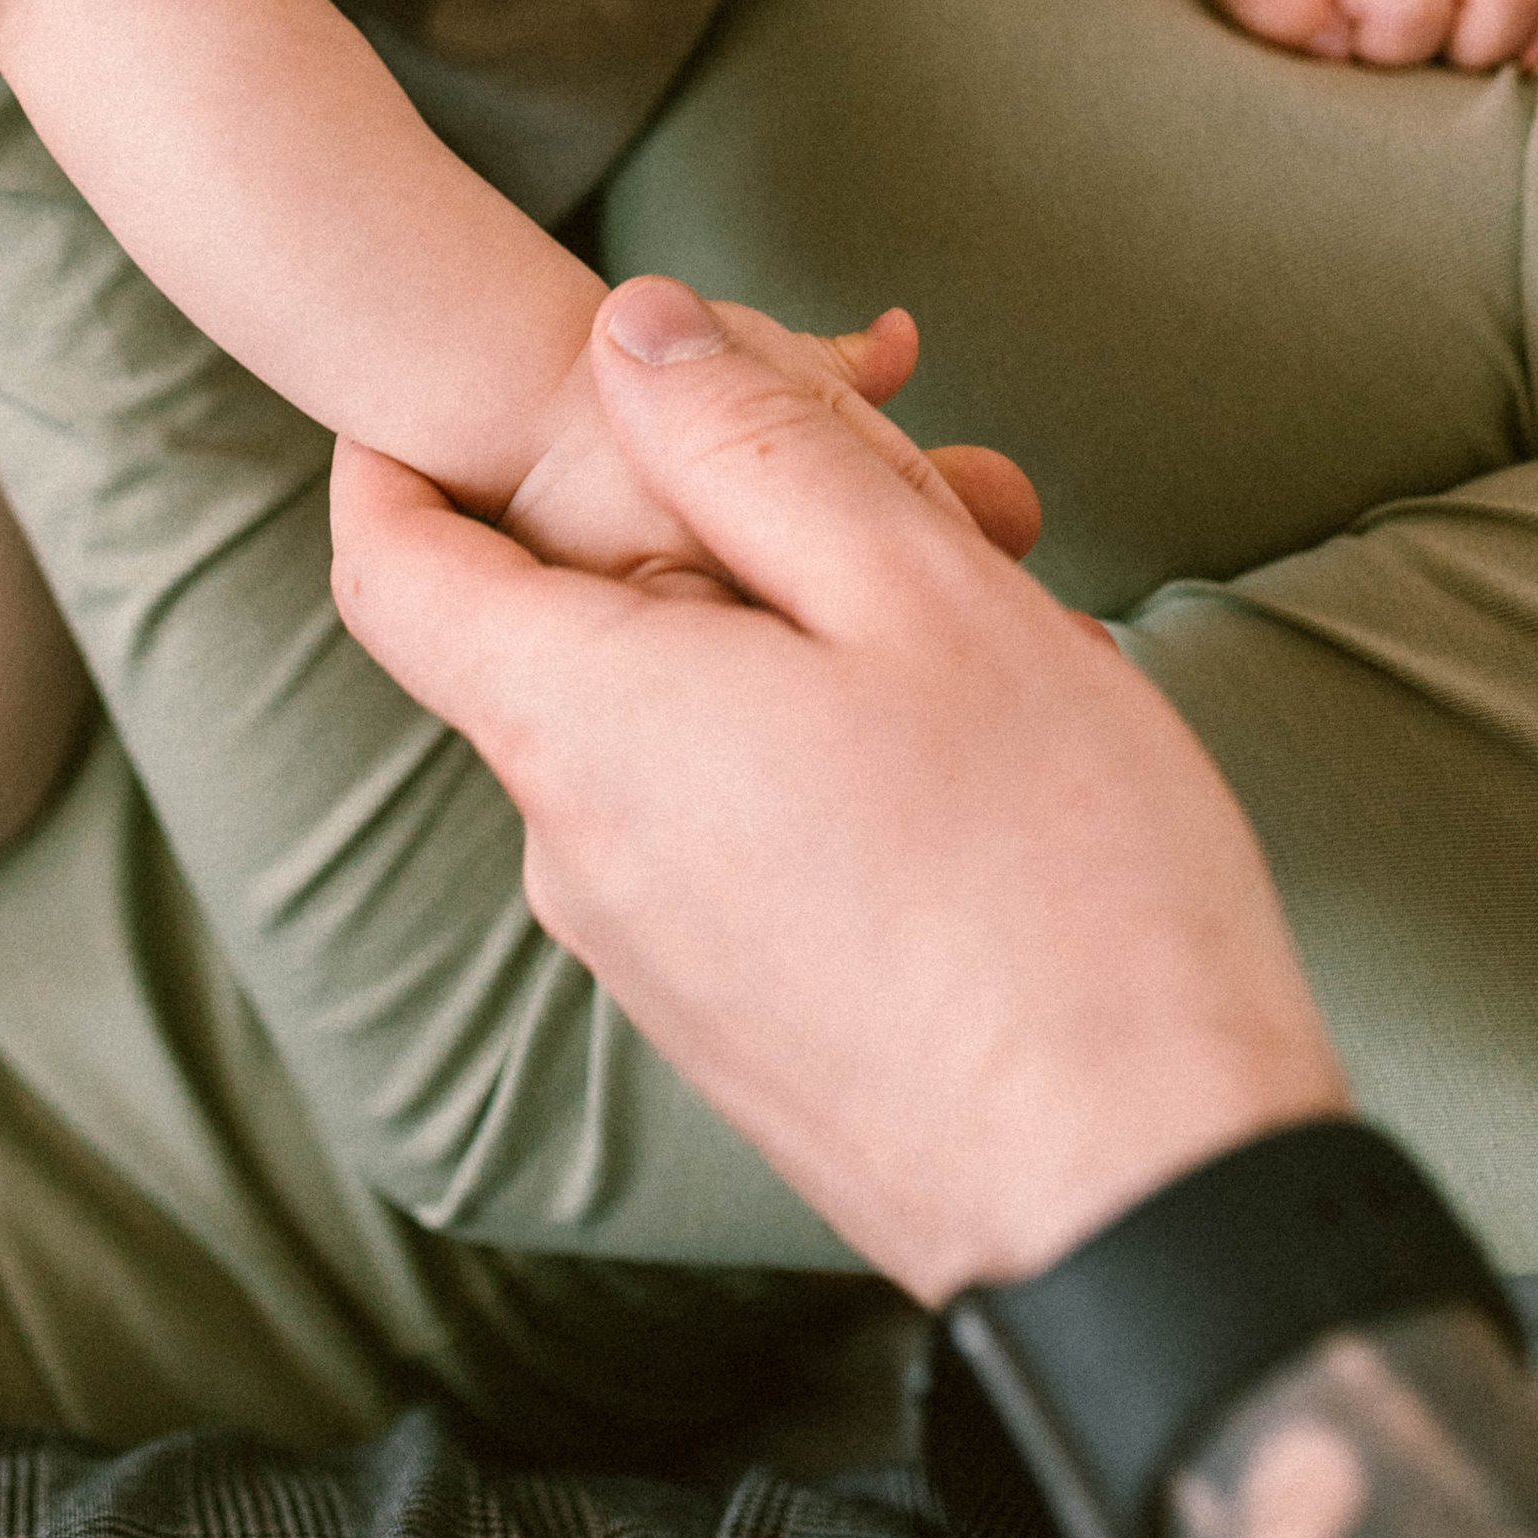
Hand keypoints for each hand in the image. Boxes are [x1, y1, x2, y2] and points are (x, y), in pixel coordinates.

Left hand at [332, 271, 1344, 1300]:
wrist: (1147, 1207)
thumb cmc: (1055, 882)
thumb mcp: (919, 594)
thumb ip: (755, 442)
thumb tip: (628, 330)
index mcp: (582, 726)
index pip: (390, 561)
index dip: (399, 446)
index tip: (461, 377)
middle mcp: (576, 854)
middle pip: (562, 630)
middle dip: (696, 521)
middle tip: (889, 466)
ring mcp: (652, 961)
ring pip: (669, 731)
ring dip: (787, 640)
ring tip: (989, 609)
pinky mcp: (737, 1030)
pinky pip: (726, 836)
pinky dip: (813, 754)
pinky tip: (981, 754)